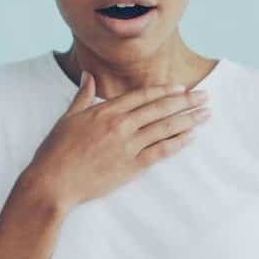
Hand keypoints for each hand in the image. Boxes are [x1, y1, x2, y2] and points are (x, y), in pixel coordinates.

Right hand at [27, 70, 210, 209]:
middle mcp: (119, 125)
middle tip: (204, 96)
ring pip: (164, 127)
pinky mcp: (131, 166)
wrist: (52, 183)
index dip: (163, 91)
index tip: (180, 88)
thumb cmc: (55, 152)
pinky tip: (191, 137)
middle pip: (159, 108)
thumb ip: (82, 96)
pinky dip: (178, 142)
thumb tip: (88, 76)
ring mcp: (127, 145)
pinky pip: (160, 151)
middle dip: (185, 101)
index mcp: (104, 111)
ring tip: (206, 113)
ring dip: (188, 119)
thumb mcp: (67, 118)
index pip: (141, 96)